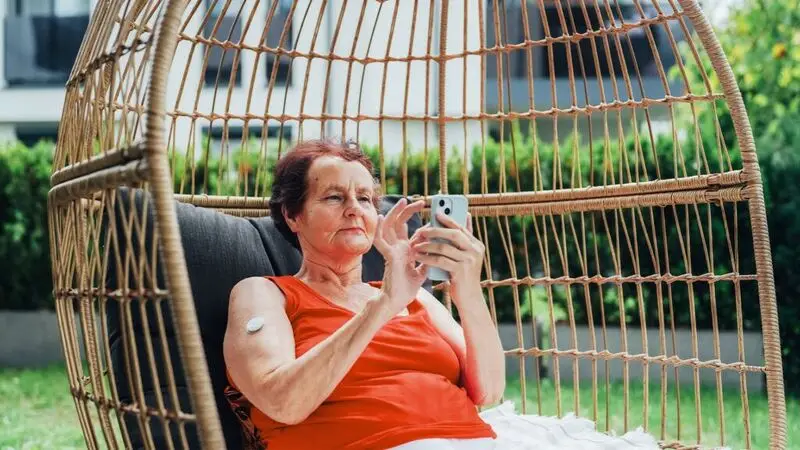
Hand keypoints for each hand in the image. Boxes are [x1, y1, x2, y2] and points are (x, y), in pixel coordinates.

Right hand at [372, 198, 428, 316]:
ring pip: (390, 227)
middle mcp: (398, 248)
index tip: (431, 212)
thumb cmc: (406, 290)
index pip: (411, 231)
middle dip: (408, 211)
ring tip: (402, 200)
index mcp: (405, 251)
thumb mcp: (422, 273)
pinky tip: (382, 216)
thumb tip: (437, 253)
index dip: (420, 221)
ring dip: (395, 213)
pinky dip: (380, 228)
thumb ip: (427, 261)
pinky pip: (381, 240)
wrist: (396, 302)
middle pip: (400, 224)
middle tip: (420, 201)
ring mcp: (392, 251)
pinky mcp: (388, 256)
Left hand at [410, 212, 484, 301]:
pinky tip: (418, 257)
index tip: (436, 213)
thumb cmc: (464, 277)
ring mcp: (469, 261)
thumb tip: (464, 217)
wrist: (470, 299)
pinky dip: (427, 258)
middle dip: (435, 230)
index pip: (461, 228)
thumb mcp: (466, 258)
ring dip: (427, 245)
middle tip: (421, 230)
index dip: (448, 219)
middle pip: (453, 234)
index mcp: (477, 245)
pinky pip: (439, 260)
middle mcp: (475, 251)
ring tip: (416, 245)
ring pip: (444, 247)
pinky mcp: (460, 271)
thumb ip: (464, 241)